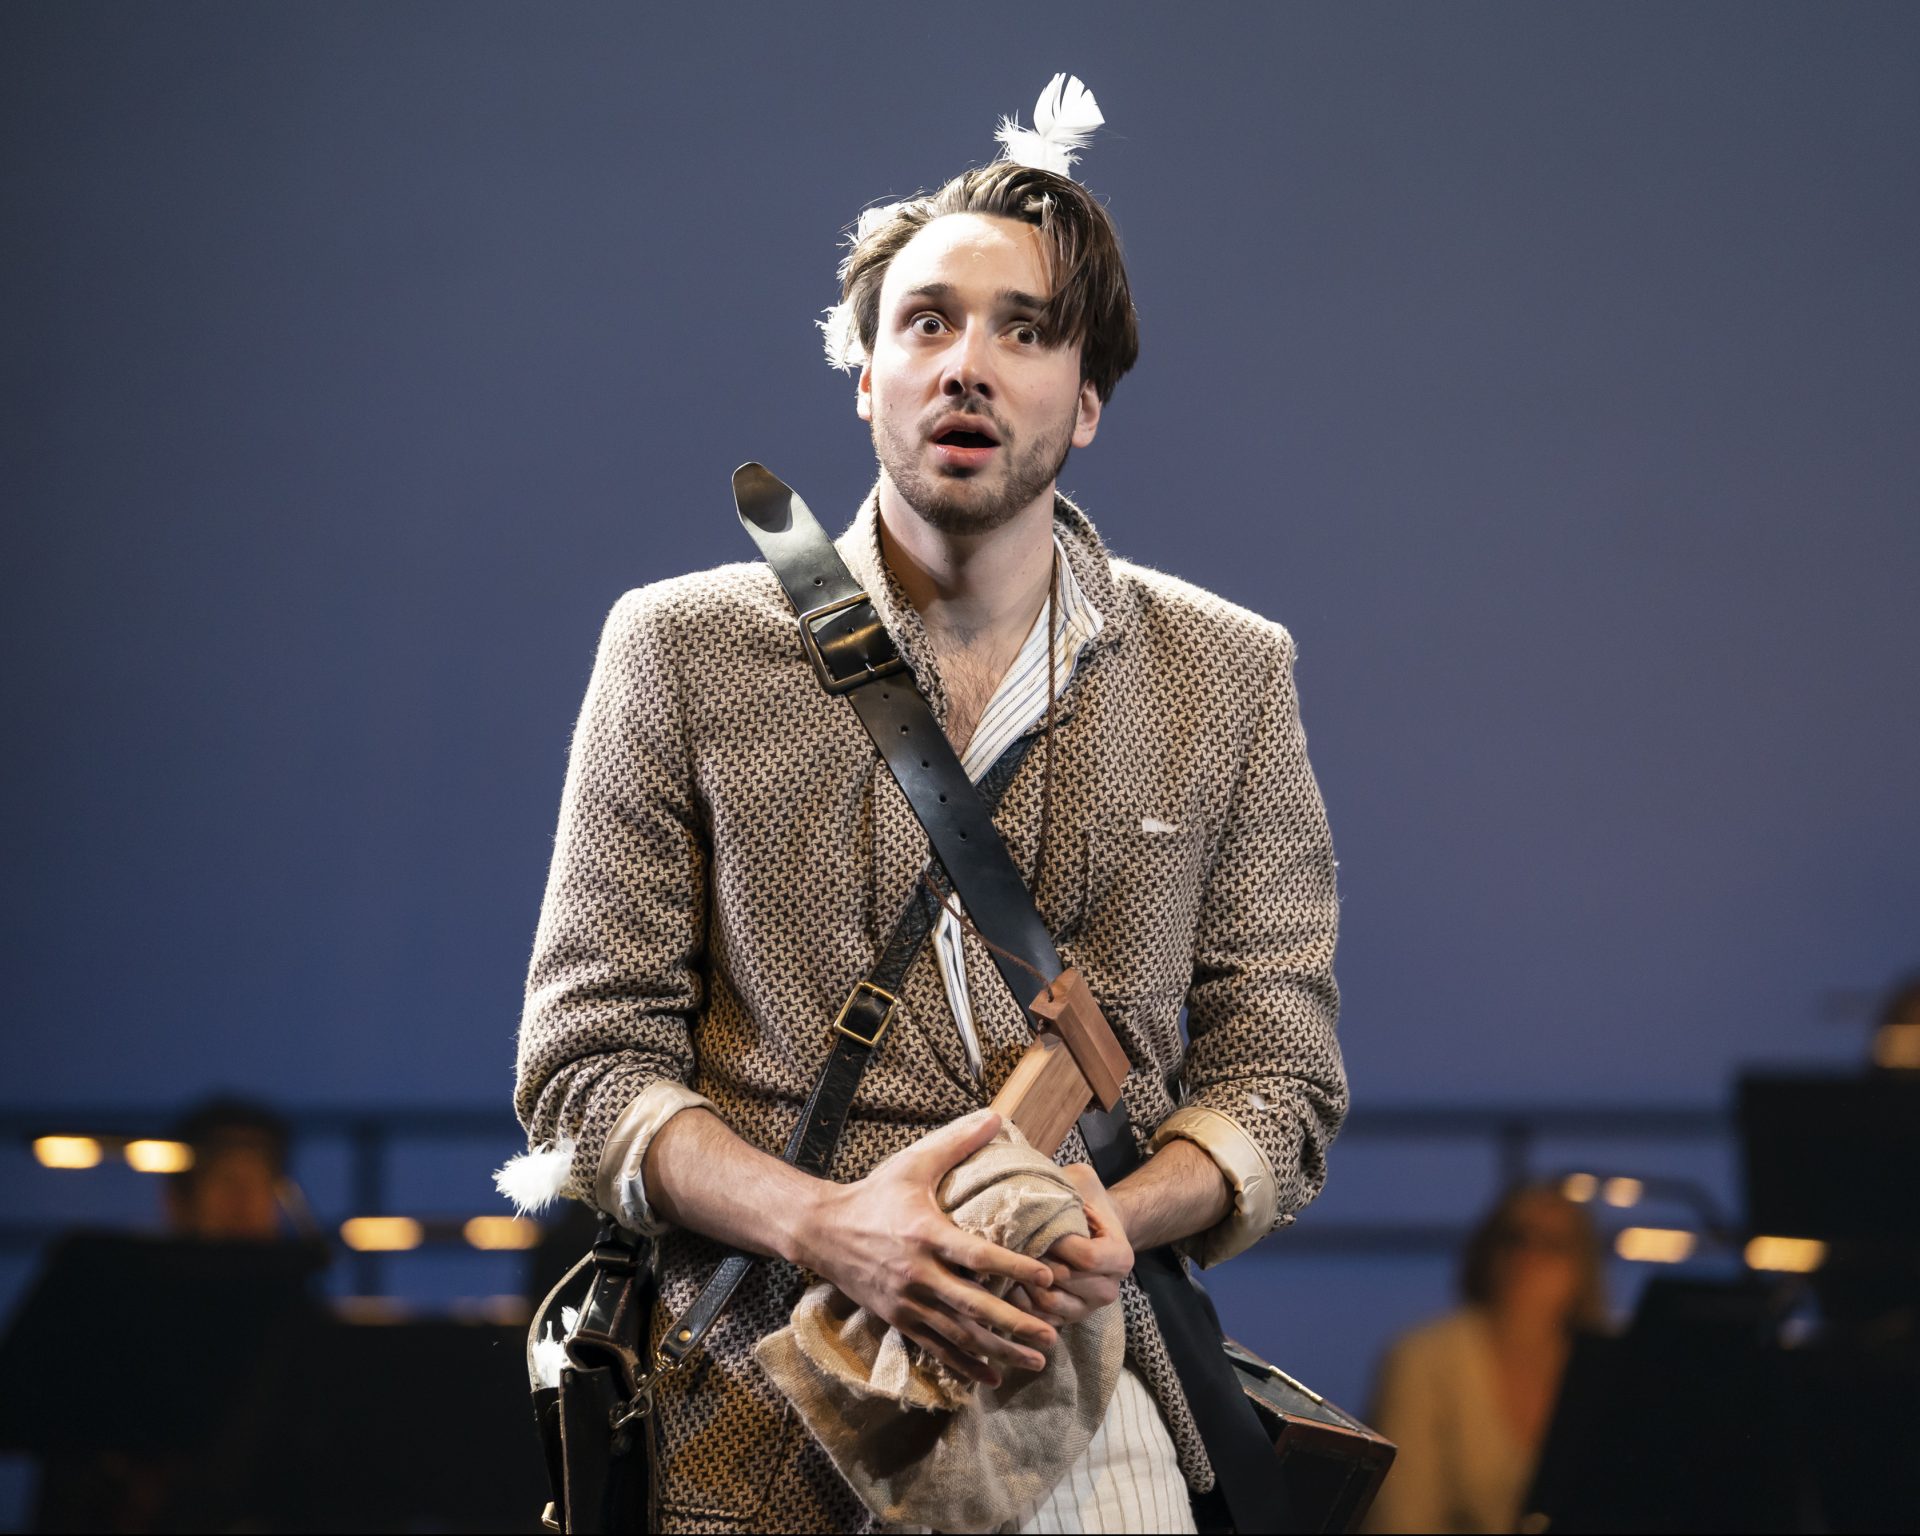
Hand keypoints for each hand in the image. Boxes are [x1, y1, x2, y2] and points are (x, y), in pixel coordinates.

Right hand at [798, 1109, 1060, 1387]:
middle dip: (1016, 1324)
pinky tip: (993, 1379)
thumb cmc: (873, 1194)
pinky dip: (966, 1367)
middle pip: (974, 1307)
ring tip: (1036, 1359)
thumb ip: (957, 1141)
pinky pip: (936, 1350)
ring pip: (959, 1336)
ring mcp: (907, 1303)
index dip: (1014, 1269)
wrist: (821, 1231)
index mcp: (925, 1235)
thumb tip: (998, 1116)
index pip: (977, 1257)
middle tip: (1053, 1334)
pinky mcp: (899, 1320)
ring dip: (1000, 1350)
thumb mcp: (913, 1163)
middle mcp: (918, 1275)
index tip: (1047, 1276)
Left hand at [1013, 1162, 1133, 1324]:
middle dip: (1036, 1261)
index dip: (1058, 1243)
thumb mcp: (1081, 1182)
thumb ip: (1066, 1185)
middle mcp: (1109, 1288)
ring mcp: (1089, 1308)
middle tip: (1009, 1243)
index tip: (1035, 1225)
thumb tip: (1033, 1193)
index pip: (1086, 1257)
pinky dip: (1022, 1303)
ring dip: (1025, 1282)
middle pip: (1065, 1280)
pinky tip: (1007, 1281)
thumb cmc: (1083, 1200)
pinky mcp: (1068, 1319)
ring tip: (1006, 1261)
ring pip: (1051, 1303)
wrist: (1091, 1228)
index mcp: (1120, 1257)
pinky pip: (1041, 1319)